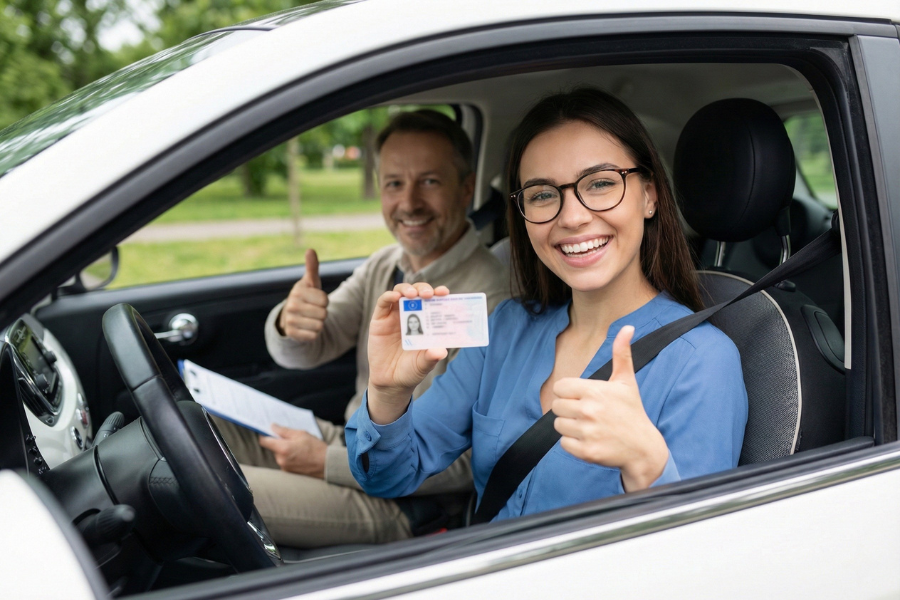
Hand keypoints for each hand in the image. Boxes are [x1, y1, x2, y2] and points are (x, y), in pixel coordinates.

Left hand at [258, 424, 327, 478]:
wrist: (327, 464)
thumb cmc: (316, 448)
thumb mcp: (301, 434)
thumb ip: (284, 431)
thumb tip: (272, 427)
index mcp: (282, 449)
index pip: (264, 441)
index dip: (264, 434)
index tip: (268, 430)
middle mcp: (280, 460)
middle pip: (272, 447)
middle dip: (278, 442)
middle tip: (291, 438)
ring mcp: (284, 467)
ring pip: (278, 454)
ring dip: (284, 449)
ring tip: (298, 447)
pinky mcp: (288, 472)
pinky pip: (284, 461)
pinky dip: (288, 456)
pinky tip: (299, 454)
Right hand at [278, 249, 328, 341]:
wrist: (292, 315)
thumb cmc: (307, 295)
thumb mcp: (311, 281)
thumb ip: (312, 267)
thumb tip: (310, 250)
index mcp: (298, 291)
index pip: (325, 300)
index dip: (324, 301)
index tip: (316, 299)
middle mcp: (291, 305)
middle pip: (323, 314)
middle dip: (322, 313)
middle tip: (313, 310)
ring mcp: (290, 320)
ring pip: (320, 326)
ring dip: (319, 323)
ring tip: (310, 318)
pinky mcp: (292, 334)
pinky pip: (314, 336)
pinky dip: (314, 333)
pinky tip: (306, 327)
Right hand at [366, 282, 448, 423]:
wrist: (391, 383)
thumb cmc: (411, 371)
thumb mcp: (424, 365)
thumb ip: (431, 357)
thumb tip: (441, 351)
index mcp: (426, 322)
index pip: (433, 302)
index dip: (439, 294)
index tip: (445, 292)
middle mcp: (411, 315)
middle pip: (417, 292)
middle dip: (423, 289)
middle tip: (428, 294)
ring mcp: (394, 316)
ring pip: (400, 292)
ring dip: (407, 289)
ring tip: (413, 295)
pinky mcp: (379, 320)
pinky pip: (383, 303)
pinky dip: (389, 296)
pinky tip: (395, 297)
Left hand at [552, 325, 669, 491]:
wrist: (644, 448)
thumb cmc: (632, 412)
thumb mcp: (626, 381)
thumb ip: (621, 353)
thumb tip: (627, 328)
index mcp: (595, 391)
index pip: (560, 387)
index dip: (568, 393)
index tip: (582, 398)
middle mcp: (589, 411)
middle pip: (556, 406)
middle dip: (568, 410)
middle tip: (586, 414)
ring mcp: (587, 432)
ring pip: (558, 425)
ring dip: (570, 427)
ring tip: (589, 427)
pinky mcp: (586, 451)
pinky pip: (563, 443)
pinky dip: (573, 444)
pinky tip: (590, 440)